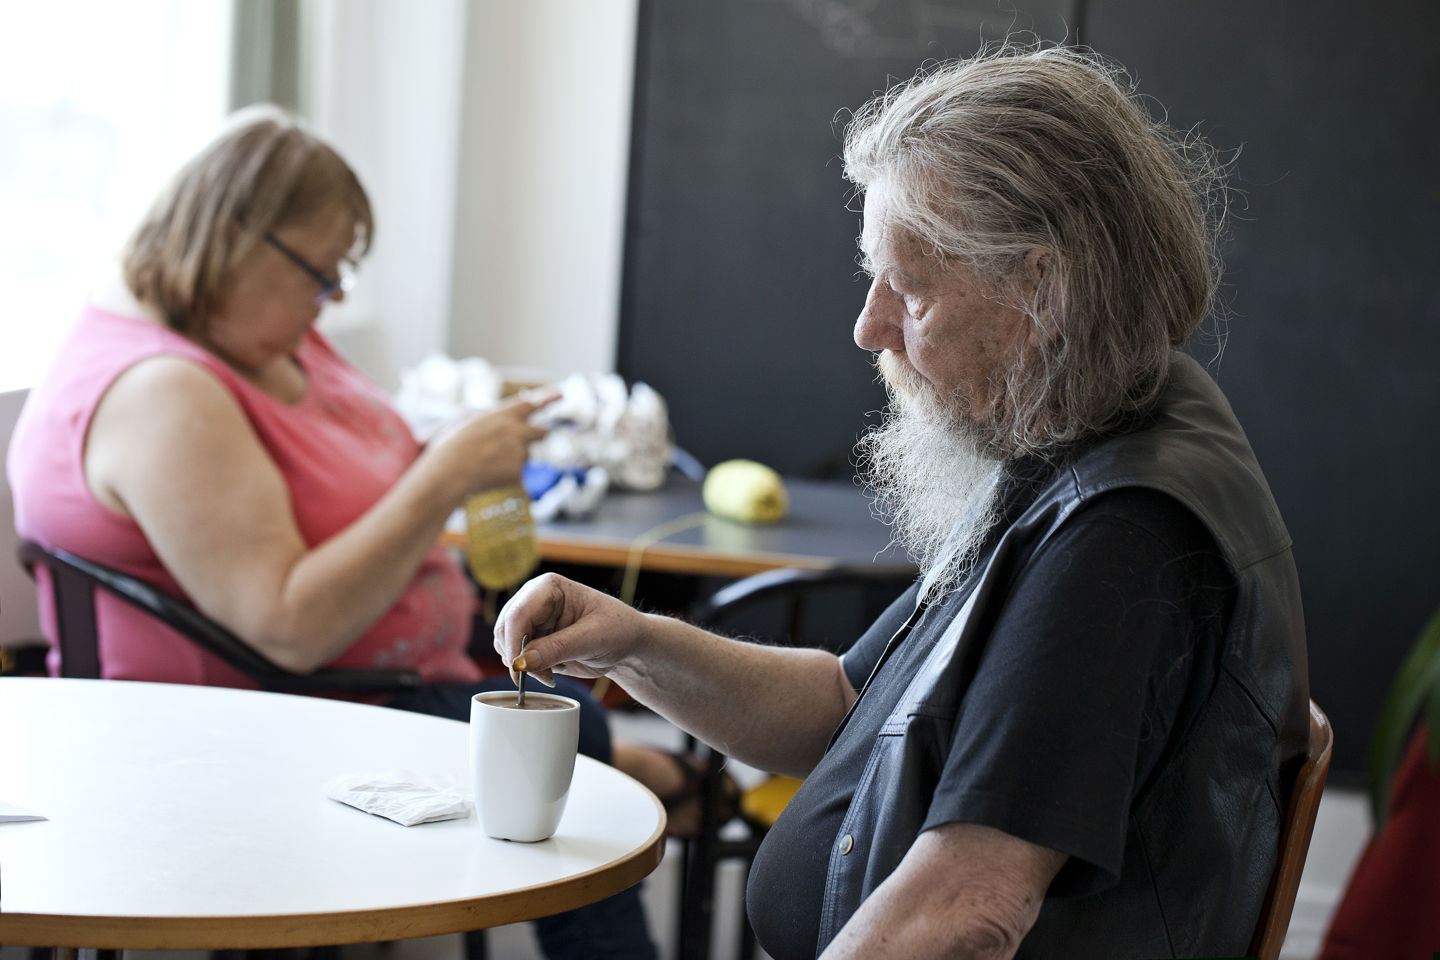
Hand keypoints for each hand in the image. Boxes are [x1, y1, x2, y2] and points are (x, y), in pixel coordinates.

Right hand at [422, 393, 555, 501]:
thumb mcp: (463, 420)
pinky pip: (516, 472)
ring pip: (524, 455)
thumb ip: (483, 416)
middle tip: (535, 435)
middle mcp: (516, 431)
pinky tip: (488, 475)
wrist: (450, 472)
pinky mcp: (518, 471)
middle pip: (540, 431)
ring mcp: (519, 452)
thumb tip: (490, 415)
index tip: (560, 393)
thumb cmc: (450, 446)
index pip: (530, 404)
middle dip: (539, 433)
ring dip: (512, 458)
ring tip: (487, 462)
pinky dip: (505, 475)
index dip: (547, 398)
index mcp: (502, 416)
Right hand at [494, 573, 648, 686]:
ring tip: (553, 672)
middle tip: (544, 676)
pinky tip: (552, 670)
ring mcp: (532, 619)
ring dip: (524, 665)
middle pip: (506, 630)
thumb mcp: (593, 639)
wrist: (628, 643)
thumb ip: (557, 648)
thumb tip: (522, 662)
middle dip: (519, 657)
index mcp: (549, 588)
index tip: (521, 671)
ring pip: (506, 645)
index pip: (518, 614)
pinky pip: (516, 656)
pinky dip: (529, 669)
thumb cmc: (618, 630)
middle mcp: (534, 599)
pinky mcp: (533, 637)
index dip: (515, 644)